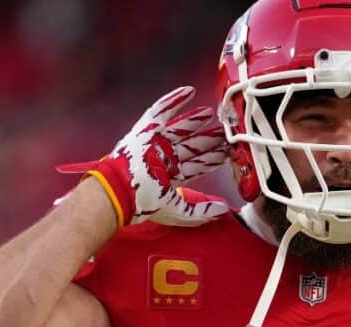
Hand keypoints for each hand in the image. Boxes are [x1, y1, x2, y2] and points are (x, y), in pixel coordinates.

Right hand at [58, 86, 228, 226]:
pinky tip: (189, 91)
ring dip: (195, 120)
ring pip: (181, 128)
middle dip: (209, 140)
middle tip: (225, 132)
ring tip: (210, 112)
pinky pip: (161, 110)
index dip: (212, 159)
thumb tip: (223, 209)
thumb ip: (202, 211)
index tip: (228, 153)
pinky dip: (174, 100)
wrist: (122, 190)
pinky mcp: (147, 129)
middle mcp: (164, 157)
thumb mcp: (178, 211)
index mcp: (171, 176)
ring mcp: (156, 142)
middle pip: (192, 146)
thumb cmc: (144, 202)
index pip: (197, 165)